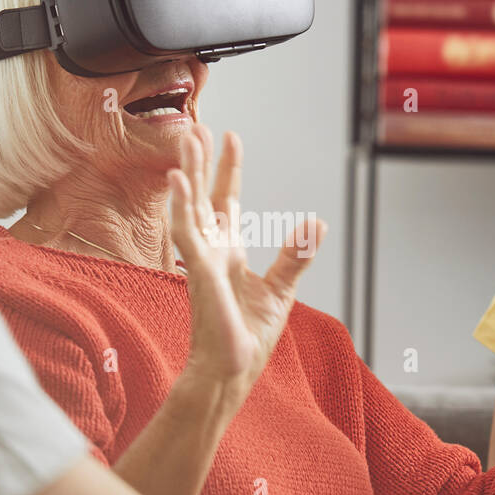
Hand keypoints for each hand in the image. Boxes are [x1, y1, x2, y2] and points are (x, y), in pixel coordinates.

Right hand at [167, 124, 326, 398]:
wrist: (232, 369)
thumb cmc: (249, 336)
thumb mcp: (281, 288)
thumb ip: (295, 254)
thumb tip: (316, 222)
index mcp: (228, 252)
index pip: (226, 201)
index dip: (228, 170)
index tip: (230, 137)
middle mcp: (210, 250)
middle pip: (202, 195)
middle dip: (199, 161)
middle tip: (195, 126)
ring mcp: (201, 259)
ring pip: (189, 205)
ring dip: (187, 172)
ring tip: (186, 139)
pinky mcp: (197, 271)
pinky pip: (184, 232)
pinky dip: (180, 205)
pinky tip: (178, 180)